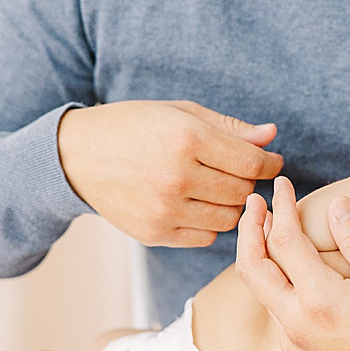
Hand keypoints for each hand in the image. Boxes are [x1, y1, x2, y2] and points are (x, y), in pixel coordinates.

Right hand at [58, 100, 283, 246]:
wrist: (78, 155)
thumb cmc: (134, 127)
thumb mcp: (181, 113)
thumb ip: (230, 127)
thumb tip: (271, 136)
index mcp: (187, 139)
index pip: (252, 162)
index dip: (270, 163)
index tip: (271, 161)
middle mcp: (176, 177)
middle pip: (242, 191)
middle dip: (249, 182)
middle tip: (241, 172)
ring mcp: (164, 209)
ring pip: (228, 219)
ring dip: (232, 205)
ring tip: (219, 188)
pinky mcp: (154, 232)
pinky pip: (205, 237)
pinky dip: (210, 223)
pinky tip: (199, 204)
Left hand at [236, 176, 349, 350]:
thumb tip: (337, 204)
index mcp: (320, 300)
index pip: (284, 241)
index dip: (280, 207)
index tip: (282, 184)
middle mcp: (295, 322)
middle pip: (250, 266)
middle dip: (248, 228)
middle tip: (255, 200)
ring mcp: (290, 339)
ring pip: (258, 288)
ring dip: (257, 253)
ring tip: (267, 225)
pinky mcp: (294, 350)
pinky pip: (273, 306)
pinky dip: (273, 277)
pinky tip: (289, 264)